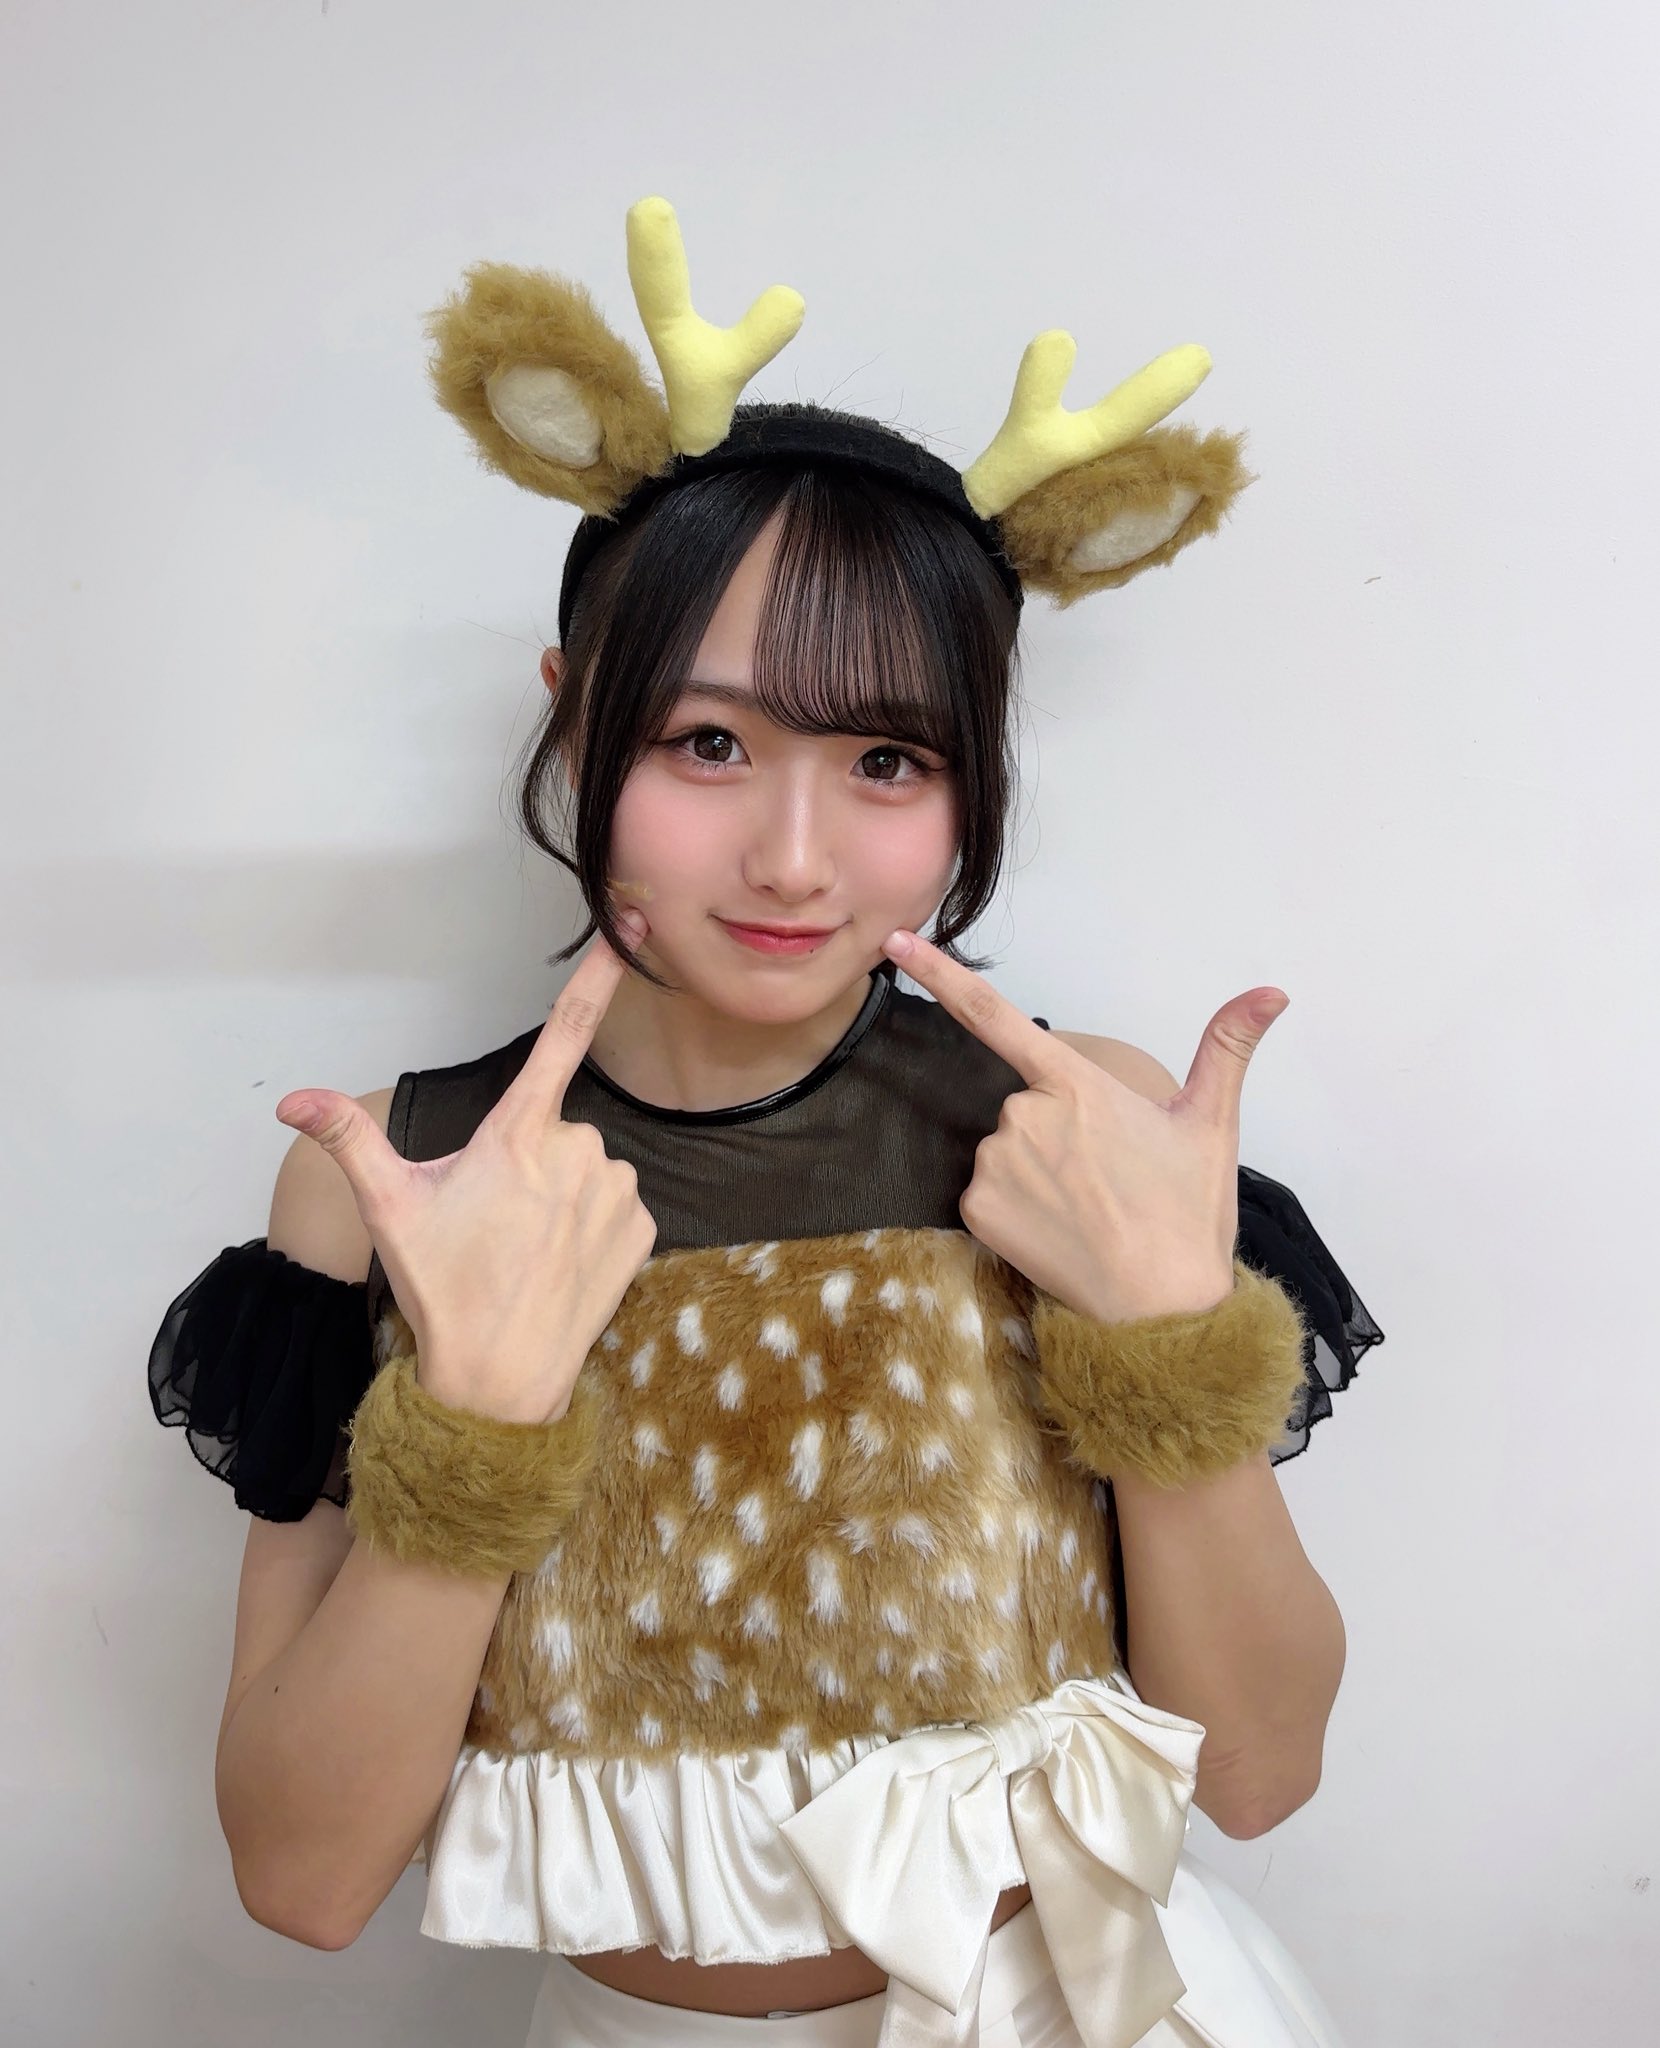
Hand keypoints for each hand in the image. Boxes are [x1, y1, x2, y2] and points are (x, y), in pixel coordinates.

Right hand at [274, 909, 657, 1421]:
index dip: (598, 979)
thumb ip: (349, 1140)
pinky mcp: (645, 1229)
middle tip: (494, 1221)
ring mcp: (617, 1190)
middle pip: (554, 1130)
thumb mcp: (389, 1209)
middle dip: (528, 1161)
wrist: (500, 1382)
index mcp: (518, 1133)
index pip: (563, 1037)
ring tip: (526, 1249)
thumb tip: (292, 1101)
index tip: (632, 928)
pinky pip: (616, 1206)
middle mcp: (579, 1150)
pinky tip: (562, 1263)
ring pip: (588, 1168)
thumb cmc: (443, 1288)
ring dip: (562, 1195)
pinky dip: (593, 1226)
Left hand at [881, 930, 1288, 1322]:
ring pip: (1007, 1149)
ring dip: (1037, 1171)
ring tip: (1088, 1209)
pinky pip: (988, 1192)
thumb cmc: (1187, 1216)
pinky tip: (1057, 1229)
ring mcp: (997, 1164)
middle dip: (1059, 1132)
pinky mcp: (978, 1210)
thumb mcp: (1212, 1124)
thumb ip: (1229, 1047)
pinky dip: (1015, 1207)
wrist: (1160, 1310)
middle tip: (1109, 1178)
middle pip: (1026, 1105)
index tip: (895, 940)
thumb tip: (1273, 991)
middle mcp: (1025, 1116)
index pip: (993, 1013)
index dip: (940, 973)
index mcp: (1077, 1085)